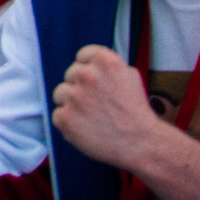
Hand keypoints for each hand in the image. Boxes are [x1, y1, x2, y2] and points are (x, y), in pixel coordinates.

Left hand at [50, 44, 169, 167]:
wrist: (142, 143)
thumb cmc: (136, 112)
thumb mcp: (130, 76)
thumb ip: (107, 66)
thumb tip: (90, 63)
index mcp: (104, 61)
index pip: (82, 55)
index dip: (89, 69)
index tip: (96, 82)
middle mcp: (86, 75)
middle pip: (70, 75)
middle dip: (81, 87)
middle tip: (98, 103)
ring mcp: (74, 97)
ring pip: (61, 94)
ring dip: (71, 104)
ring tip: (92, 117)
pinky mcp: (65, 118)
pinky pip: (58, 115)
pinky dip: (69, 122)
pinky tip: (86, 128)